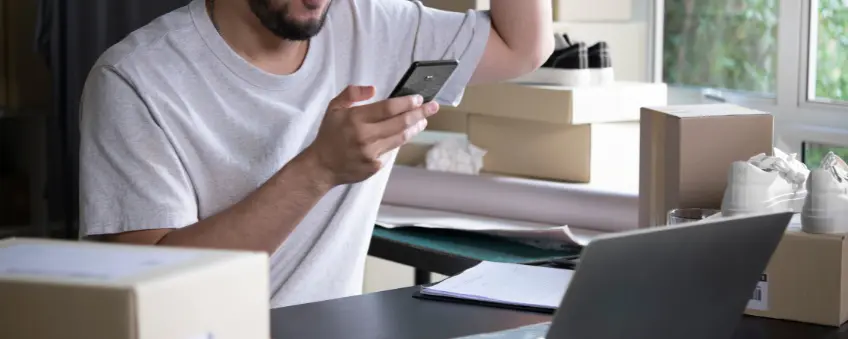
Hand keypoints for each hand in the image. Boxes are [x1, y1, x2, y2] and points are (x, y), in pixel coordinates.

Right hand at [303, 85, 439, 185]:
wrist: (321, 166)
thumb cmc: (329, 135)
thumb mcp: (334, 108)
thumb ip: (352, 93)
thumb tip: (373, 89)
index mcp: (355, 118)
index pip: (388, 108)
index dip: (406, 102)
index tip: (419, 98)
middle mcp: (365, 136)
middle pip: (400, 122)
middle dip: (420, 113)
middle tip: (433, 107)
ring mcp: (371, 153)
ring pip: (400, 138)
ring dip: (415, 128)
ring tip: (423, 120)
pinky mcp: (374, 166)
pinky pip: (391, 151)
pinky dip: (398, 142)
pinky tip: (403, 135)